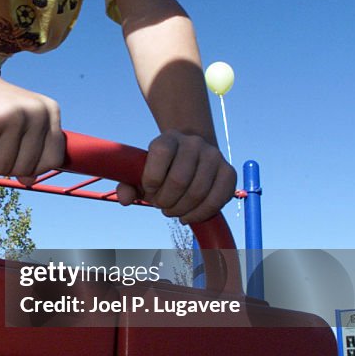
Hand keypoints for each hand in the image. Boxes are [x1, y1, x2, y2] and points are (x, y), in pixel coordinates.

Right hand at [0, 64, 64, 179]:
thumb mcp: (19, 122)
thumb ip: (30, 150)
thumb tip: (29, 181)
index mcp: (49, 110)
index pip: (52, 160)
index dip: (31, 167)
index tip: (12, 154)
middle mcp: (33, 111)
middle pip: (24, 168)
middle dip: (2, 166)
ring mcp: (10, 115)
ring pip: (0, 168)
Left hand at [116, 131, 235, 223]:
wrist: (191, 155)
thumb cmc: (161, 168)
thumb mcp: (141, 172)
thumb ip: (128, 184)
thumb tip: (125, 199)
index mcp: (169, 139)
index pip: (159, 154)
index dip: (151, 180)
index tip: (149, 191)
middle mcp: (193, 143)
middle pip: (179, 179)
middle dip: (166, 201)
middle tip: (162, 206)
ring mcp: (214, 156)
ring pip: (198, 192)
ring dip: (181, 210)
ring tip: (173, 211)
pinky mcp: (229, 172)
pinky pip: (217, 199)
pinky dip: (200, 214)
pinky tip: (188, 216)